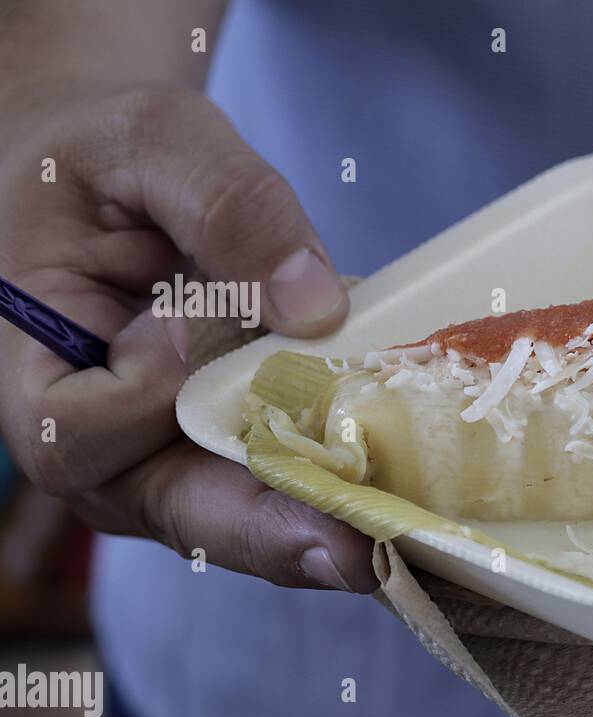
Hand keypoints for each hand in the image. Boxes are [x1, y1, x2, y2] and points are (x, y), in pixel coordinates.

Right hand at [0, 86, 377, 591]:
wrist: (122, 178)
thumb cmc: (109, 159)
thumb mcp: (153, 140)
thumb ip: (225, 207)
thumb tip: (315, 304)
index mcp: (40, 368)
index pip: (72, 432)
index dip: (134, 400)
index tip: (178, 330)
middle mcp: (104, 441)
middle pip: (173, 511)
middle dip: (269, 532)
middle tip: (356, 551)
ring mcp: (171, 456)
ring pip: (242, 519)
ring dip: (321, 528)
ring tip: (397, 538)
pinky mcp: (234, 449)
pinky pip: (284, 487)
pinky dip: (343, 490)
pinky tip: (404, 495)